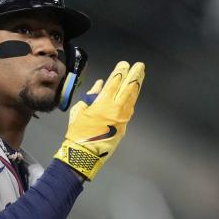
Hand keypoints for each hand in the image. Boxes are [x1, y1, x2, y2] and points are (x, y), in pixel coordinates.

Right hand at [54, 60, 144, 179]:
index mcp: (103, 103)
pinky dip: (132, 99)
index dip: (120, 72)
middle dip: (134, 75)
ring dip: (136, 86)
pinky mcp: (123, 127)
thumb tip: (99, 85)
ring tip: (141, 76)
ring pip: (131, 98)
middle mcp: (115, 109)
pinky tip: (134, 94)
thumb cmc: (78, 133)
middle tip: (140, 66)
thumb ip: (90, 97)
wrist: (84, 155)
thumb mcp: (79, 111)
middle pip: (128, 88)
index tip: (124, 64)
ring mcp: (122, 118)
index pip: (114, 83)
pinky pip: (129, 109)